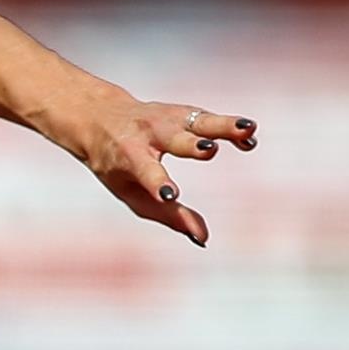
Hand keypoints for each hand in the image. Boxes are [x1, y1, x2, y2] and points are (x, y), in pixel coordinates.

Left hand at [57, 92, 256, 246]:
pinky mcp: (183, 111)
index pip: (146, 172)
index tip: (169, 195)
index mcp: (129, 157)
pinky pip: (209, 119)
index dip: (158, 184)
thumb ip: (167, 215)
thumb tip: (203, 238)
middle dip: (190, 146)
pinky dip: (230, 126)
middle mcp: (148, 134)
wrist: (99, 117)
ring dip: (223, 126)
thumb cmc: (116, 165)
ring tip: (248, 130)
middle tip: (208, 151)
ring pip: (198, 121)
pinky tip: (250, 135)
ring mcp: (167, 119)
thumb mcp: (131, 193)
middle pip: (175, 140)